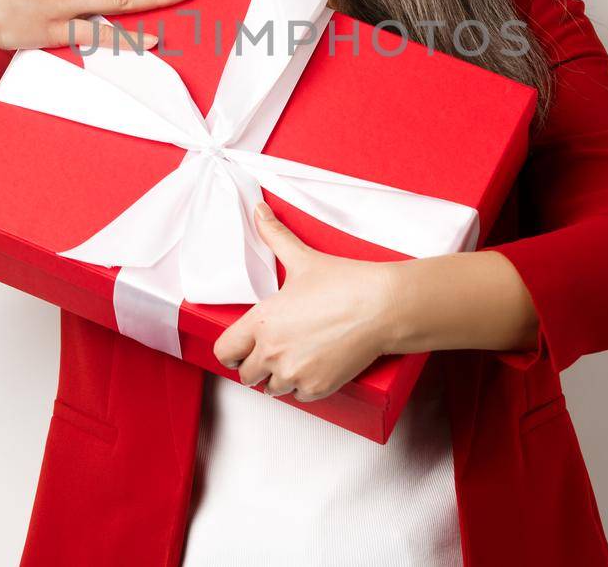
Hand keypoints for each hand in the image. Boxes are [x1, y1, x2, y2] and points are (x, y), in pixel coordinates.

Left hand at [212, 201, 403, 402]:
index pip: (224, 352)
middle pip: (246, 375)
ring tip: (297, 356)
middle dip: (257, 364)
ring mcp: (295, 373)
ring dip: (279, 377)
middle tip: (275, 349)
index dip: (233, 349)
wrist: (383, 306)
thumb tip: (259, 211)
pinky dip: (304, 386)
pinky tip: (315, 365)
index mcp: (262, 322)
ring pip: (272, 388)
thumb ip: (274, 236)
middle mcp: (272, 352)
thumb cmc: (345, 284)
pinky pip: (299, 396)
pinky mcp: (317, 388)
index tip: (243, 346)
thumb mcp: (303, 258)